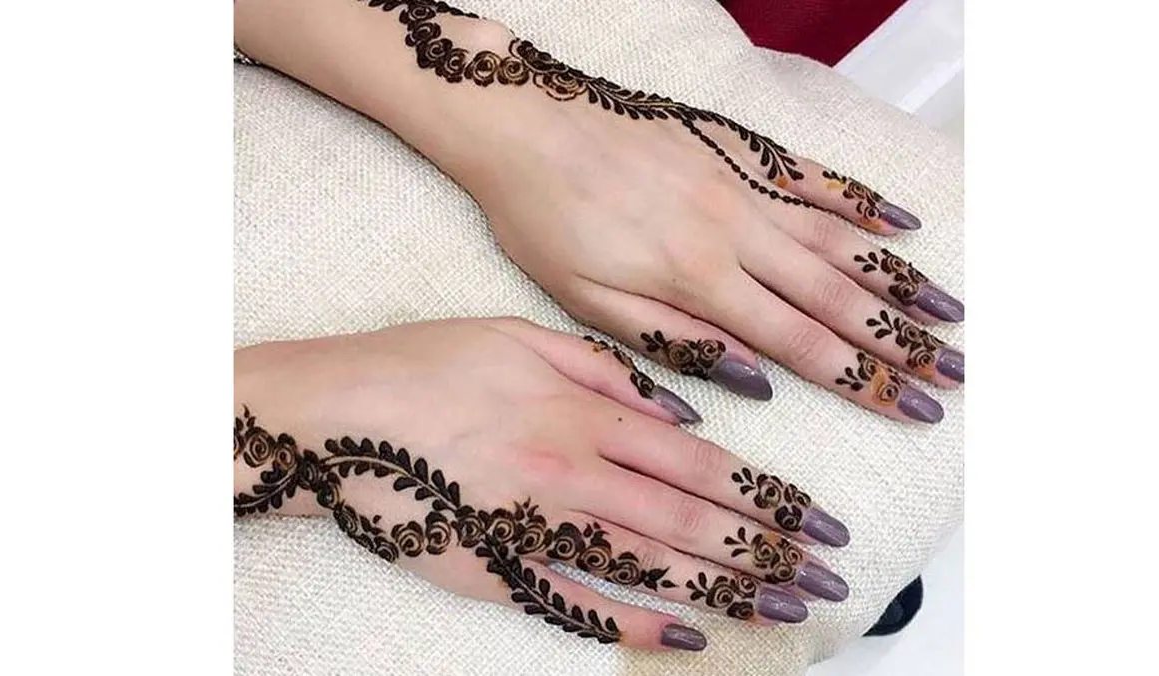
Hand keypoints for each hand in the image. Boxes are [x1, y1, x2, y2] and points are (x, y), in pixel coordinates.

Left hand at [233, 0, 963, 423]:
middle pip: (835, 295)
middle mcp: (735, 230)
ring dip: (897, 279)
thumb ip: (675, 342)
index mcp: (696, 279)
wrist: (521, 125)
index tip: (909, 405)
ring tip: (948, 312)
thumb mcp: (588, 301)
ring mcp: (741, 184)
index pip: (799, 341)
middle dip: (898, 341)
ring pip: (837, 238)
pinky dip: (859, 201)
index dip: (859, 378)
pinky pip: (811, 177)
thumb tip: (755, 381)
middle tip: (953, 372)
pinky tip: (900, 223)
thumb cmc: (544, 220)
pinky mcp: (735, 148)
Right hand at [234, 318, 852, 651]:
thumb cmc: (424, 365)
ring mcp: (537, 526)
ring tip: (784, 606)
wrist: (332, 414)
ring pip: (651, 563)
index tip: (817, 519)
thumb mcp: (521, 335)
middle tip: (827, 575)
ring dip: (725, 588)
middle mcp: (573, 473)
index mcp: (584, 413)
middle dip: (769, 549)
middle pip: (692, 519)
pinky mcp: (497, 569)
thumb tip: (681, 411)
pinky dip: (637, 620)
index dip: (768, 495)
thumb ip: (608, 371)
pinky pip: (579, 601)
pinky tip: (688, 636)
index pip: (701, 463)